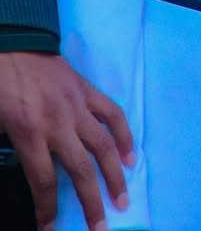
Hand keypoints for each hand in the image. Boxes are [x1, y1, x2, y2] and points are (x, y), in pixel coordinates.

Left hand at [0, 51, 133, 230]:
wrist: (12, 45)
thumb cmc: (0, 88)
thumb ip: (14, 150)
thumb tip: (31, 174)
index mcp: (29, 133)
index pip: (44, 181)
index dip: (48, 210)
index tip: (51, 229)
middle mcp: (58, 123)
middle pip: (80, 170)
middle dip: (91, 202)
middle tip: (101, 227)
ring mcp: (77, 105)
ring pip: (103, 145)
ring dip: (115, 174)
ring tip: (123, 198)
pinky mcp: (87, 90)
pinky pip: (112, 113)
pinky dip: (124, 134)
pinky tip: (130, 155)